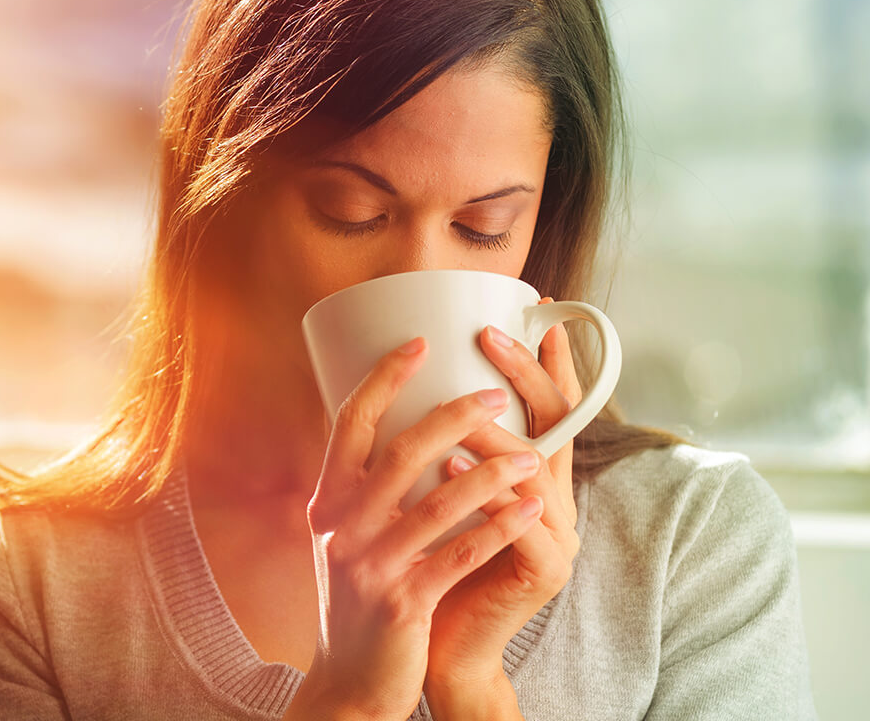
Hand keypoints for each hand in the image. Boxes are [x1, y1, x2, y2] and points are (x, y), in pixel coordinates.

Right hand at [285, 338, 547, 720]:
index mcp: (328, 501)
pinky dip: (496, 529)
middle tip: (496, 394)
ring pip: (436, 503)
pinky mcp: (401, 603)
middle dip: (454, 417)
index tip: (417, 344)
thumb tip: (396, 428)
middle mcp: (340, 526)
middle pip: (399, 452)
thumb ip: (363, 490)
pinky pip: (457, 556)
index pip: (349, 423)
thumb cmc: (358, 603)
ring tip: (532, 456)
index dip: (383, 379)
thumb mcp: (345, 539)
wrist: (349, 684)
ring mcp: (369, 565)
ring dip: (491, 473)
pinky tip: (528, 511)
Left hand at [422, 301, 583, 705]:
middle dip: (527, 374)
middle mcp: (554, 501)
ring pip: (536, 470)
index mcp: (533, 481)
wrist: (437, 647)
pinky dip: (484, 491)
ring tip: (460, 400)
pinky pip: (520, 526)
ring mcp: (556, 538)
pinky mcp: (541, 574)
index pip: (553, 408)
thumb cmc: (431, 564)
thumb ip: (439, 449)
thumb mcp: (436, 495)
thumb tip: (401, 384)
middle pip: (558, 424)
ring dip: (496, 431)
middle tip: (492, 335)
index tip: (539, 311)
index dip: (550, 361)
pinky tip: (450, 464)